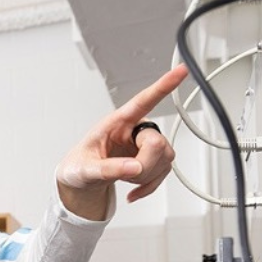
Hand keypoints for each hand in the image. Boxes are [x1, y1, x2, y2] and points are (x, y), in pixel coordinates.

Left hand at [55, 64, 188, 216]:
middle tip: (125, 173)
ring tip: (123, 176)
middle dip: (144, 165)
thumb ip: (107, 169)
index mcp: (117, 122)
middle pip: (158, 143)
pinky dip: (149, 186)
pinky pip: (165, 172)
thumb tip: (134, 168)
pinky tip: (133, 191)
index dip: (164, 86)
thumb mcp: (85, 169)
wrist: (81, 180)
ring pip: (166, 158)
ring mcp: (146, 144)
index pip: (143, 101)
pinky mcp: (154, 159)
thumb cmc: (79, 167)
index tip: (182, 70)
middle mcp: (136, 129)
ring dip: (146, 176)